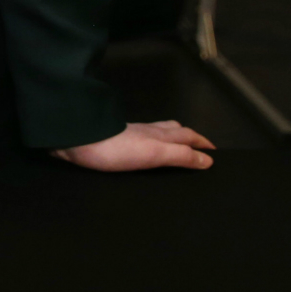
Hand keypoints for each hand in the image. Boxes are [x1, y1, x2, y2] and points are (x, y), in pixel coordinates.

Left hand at [53, 121, 216, 170]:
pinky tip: (143, 156)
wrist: (76, 141)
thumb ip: (181, 155)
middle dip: (188, 138)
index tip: (215, 152)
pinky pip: (139, 144)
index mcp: (159, 135)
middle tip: (198, 149)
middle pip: (173, 131)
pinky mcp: (113, 143)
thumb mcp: (155, 153)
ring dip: (169, 141)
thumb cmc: (117, 149)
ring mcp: (129, 136)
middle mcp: (147, 132)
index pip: (188, 136)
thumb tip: (208, 160)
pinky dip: (149, 148)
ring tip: (175, 151)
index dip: (202, 143)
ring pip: (156, 135)